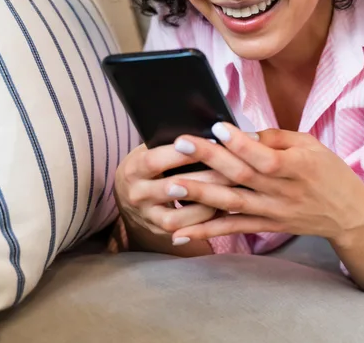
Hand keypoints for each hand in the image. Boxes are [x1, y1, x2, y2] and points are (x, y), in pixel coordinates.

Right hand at [113, 141, 232, 252]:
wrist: (128, 192)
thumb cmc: (150, 162)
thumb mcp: (152, 147)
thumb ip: (177, 142)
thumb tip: (216, 132)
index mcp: (134, 167)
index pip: (156, 160)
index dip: (185, 154)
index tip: (213, 143)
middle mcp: (137, 194)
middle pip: (173, 188)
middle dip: (207, 178)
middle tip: (236, 170)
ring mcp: (147, 215)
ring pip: (178, 217)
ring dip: (207, 205)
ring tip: (232, 192)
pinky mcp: (157, 230)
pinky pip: (183, 231)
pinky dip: (203, 221)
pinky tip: (222, 208)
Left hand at [167, 123, 363, 246]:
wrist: (348, 213)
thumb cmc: (328, 172)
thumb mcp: (310, 145)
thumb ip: (276, 138)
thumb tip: (240, 133)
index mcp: (298, 166)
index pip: (265, 155)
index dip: (241, 142)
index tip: (216, 127)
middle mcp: (284, 191)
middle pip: (243, 175)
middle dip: (210, 159)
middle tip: (180, 144)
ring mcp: (274, 211)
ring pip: (232, 203)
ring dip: (201, 194)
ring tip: (172, 185)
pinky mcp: (266, 226)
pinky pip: (233, 229)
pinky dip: (206, 232)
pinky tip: (180, 232)